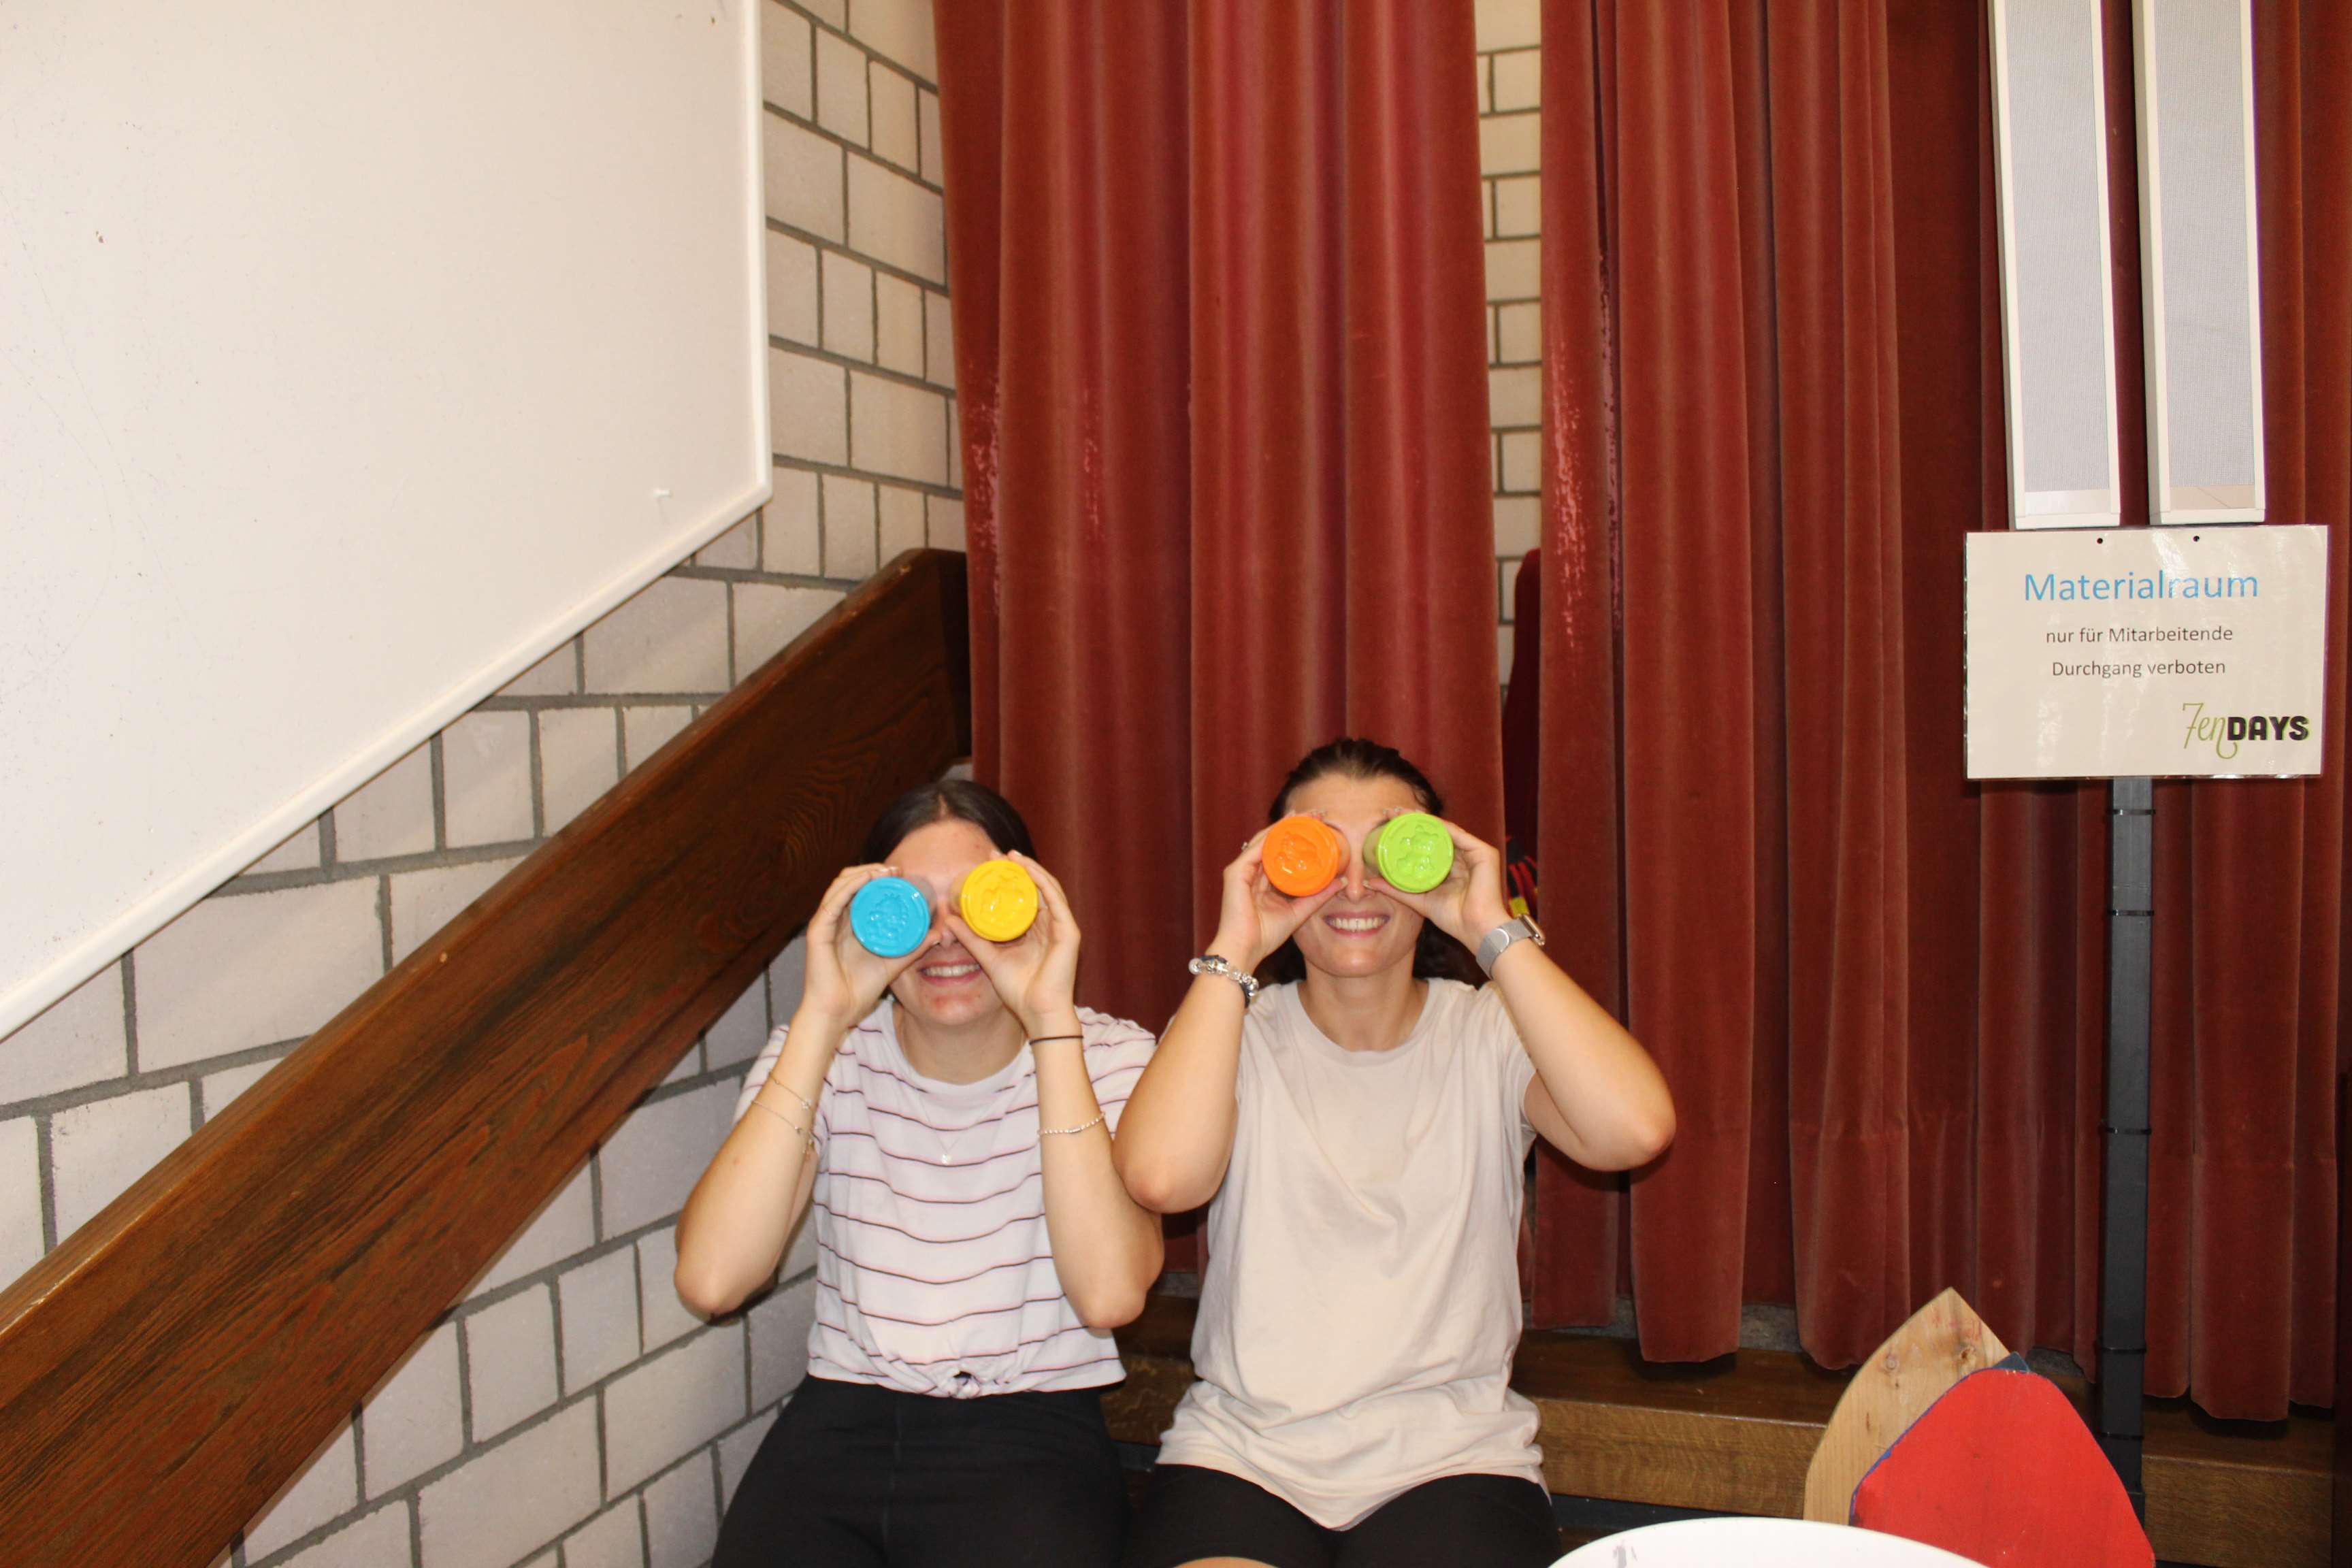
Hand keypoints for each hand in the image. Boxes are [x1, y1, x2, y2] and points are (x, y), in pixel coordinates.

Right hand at [799, 863, 940, 1032]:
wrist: (838, 1012)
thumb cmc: (859, 990)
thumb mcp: (893, 964)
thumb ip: (913, 949)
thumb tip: (937, 935)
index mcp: (849, 924)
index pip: (861, 891)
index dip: (879, 878)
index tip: (902, 874)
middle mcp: (836, 920)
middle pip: (850, 883)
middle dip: (873, 871)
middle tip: (897, 871)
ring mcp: (825, 924)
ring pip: (841, 885)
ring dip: (864, 873)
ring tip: (886, 871)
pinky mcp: (818, 931)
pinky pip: (833, 902)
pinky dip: (850, 886)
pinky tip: (866, 879)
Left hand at [944, 851, 1080, 1035]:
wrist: (1039, 1012)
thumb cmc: (1019, 990)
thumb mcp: (989, 958)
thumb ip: (972, 939)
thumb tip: (951, 920)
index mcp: (1035, 932)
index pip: (1022, 897)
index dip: (1007, 880)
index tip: (987, 865)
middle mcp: (1049, 926)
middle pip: (1034, 889)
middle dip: (1017, 869)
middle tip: (996, 855)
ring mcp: (1062, 927)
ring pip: (1047, 888)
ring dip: (1029, 870)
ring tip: (1010, 857)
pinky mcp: (1069, 932)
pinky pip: (1056, 899)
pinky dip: (1042, 882)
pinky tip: (1028, 870)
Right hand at [1206, 829, 1340, 971]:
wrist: (1244, 949)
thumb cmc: (1265, 936)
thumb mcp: (1299, 912)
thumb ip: (1317, 896)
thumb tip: (1340, 882)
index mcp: (1262, 880)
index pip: (1281, 852)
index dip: (1299, 838)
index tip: (1320, 826)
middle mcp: (1251, 871)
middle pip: (1273, 841)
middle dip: (1294, 826)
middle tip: (1316, 814)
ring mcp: (1241, 870)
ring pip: (1265, 840)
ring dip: (1285, 826)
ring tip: (1305, 815)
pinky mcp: (1236, 873)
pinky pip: (1256, 849)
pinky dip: (1272, 837)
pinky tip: (1287, 828)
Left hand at [1368, 818, 1512, 947]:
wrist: (1477, 930)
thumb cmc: (1454, 919)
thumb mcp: (1419, 900)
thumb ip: (1397, 889)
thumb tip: (1370, 882)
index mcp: (1451, 866)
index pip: (1427, 844)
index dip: (1408, 833)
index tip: (1385, 824)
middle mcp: (1463, 856)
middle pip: (1435, 834)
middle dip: (1412, 821)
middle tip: (1389, 812)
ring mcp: (1474, 853)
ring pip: (1445, 830)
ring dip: (1422, 820)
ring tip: (1400, 812)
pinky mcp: (1484, 853)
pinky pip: (1457, 835)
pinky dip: (1439, 826)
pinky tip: (1421, 820)